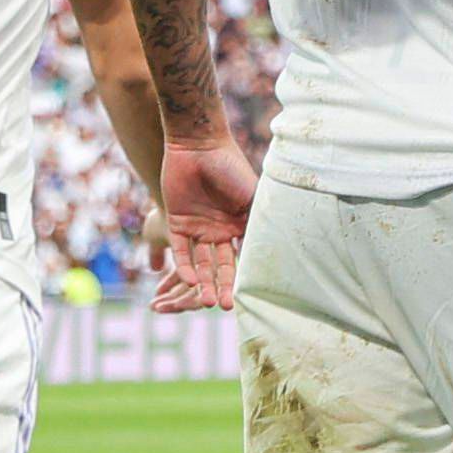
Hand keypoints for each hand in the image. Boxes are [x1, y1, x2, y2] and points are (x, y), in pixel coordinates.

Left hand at [150, 131, 255, 313]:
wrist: (198, 145)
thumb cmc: (230, 167)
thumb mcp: (251, 196)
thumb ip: (258, 222)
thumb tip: (276, 250)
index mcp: (239, 226)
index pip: (241, 258)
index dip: (242, 278)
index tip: (247, 298)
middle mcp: (219, 231)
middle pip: (220, 266)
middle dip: (222, 286)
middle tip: (225, 306)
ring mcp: (198, 228)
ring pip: (200, 263)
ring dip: (203, 282)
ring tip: (205, 301)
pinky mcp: (177, 223)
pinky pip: (180, 250)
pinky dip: (184, 265)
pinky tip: (189, 280)